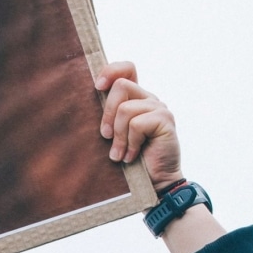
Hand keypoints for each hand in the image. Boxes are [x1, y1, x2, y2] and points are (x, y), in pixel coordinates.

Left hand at [95, 61, 183, 190]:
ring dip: (119, 136)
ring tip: (119, 154)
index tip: (97, 87)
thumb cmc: (131, 161)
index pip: (127, 68)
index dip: (110, 71)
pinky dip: (130, 143)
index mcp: (137, 98)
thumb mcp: (114, 134)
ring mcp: (160, 109)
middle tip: (106, 137)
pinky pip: (137, 124)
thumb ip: (109, 116)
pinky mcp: (165, 121)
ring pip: (125, 109)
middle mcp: (149, 99)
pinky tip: (131, 156)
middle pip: (121, 86)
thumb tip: (86, 99)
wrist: (154, 184)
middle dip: (107, 113)